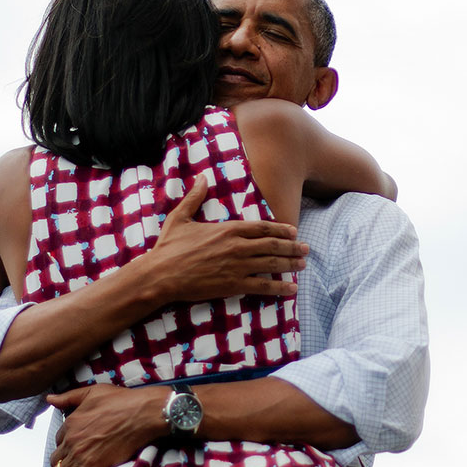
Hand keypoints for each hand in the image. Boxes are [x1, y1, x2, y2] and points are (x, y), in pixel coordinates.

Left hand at [40, 384, 167, 466]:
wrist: (141, 414)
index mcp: (71, 422)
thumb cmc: (121, 401)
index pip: (59, 438)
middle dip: (61, 461)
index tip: (71, 447)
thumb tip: (49, 398)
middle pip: (58, 456)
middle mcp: (71, 439)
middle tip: (67, 466)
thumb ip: (68, 397)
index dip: (65, 442)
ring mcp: (79, 454)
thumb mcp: (92, 392)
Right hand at [150, 175, 307, 300]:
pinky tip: (291, 289)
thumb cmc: (168, 247)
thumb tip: (201, 177)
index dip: (281, 229)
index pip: (262, 227)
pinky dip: (279, 287)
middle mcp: (237, 246)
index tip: (294, 231)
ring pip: (272, 264)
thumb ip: (194, 197)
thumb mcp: (180, 217)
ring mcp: (237, 266)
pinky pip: (262, 286)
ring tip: (303, 265)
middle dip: (292, 247)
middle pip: (273, 245)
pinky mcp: (233, 285)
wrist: (160, 275)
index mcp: (228, 229)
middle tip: (306, 249)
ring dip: (291, 264)